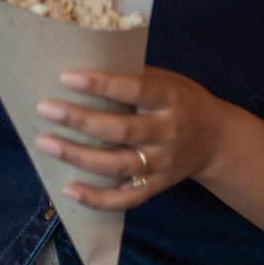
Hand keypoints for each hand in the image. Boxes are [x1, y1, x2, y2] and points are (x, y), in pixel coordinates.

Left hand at [33, 68, 227, 210]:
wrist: (218, 141)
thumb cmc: (181, 101)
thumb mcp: (168, 80)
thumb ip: (134, 77)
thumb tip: (82, 66)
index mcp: (170, 99)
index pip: (135, 90)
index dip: (101, 85)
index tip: (66, 77)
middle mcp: (167, 133)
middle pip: (121, 130)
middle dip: (80, 120)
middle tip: (45, 109)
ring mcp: (162, 164)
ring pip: (118, 165)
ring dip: (78, 156)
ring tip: (45, 143)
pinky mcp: (157, 186)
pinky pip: (125, 198)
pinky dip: (97, 199)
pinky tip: (69, 189)